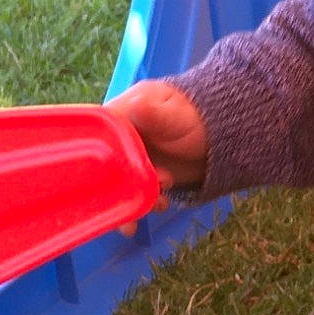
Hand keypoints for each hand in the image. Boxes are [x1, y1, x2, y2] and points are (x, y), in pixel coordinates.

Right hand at [104, 80, 208, 218]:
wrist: (219, 136)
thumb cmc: (194, 116)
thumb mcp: (174, 114)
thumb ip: (154, 113)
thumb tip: (136, 104)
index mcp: (119, 116)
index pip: (96, 136)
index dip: (94, 157)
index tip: (97, 178)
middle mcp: (119, 140)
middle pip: (103, 166)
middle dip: (112, 188)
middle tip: (123, 205)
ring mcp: (129, 160)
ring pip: (118, 184)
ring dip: (129, 200)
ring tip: (154, 205)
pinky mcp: (141, 178)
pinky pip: (133, 195)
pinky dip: (139, 207)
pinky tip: (155, 210)